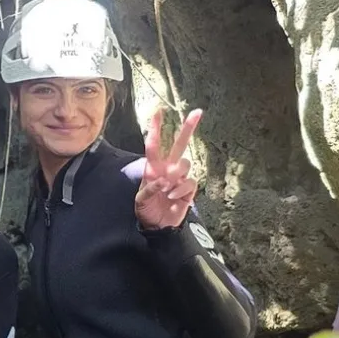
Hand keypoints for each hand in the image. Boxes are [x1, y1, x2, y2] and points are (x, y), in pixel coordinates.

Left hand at [135, 107, 201, 230]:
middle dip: (188, 128)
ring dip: (175, 175)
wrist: (158, 226)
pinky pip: (190, 182)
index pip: (154, 145)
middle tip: (197, 112)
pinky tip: (173, 197)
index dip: (156, 128)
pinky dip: (181, 189)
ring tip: (166, 190)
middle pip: (180, 144)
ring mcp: (180, 178)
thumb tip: (162, 181)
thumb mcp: (141, 201)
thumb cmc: (147, 210)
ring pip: (185, 164)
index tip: (158, 111)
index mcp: (153, 168)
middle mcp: (168, 169)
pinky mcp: (189, 189)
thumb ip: (149, 190)